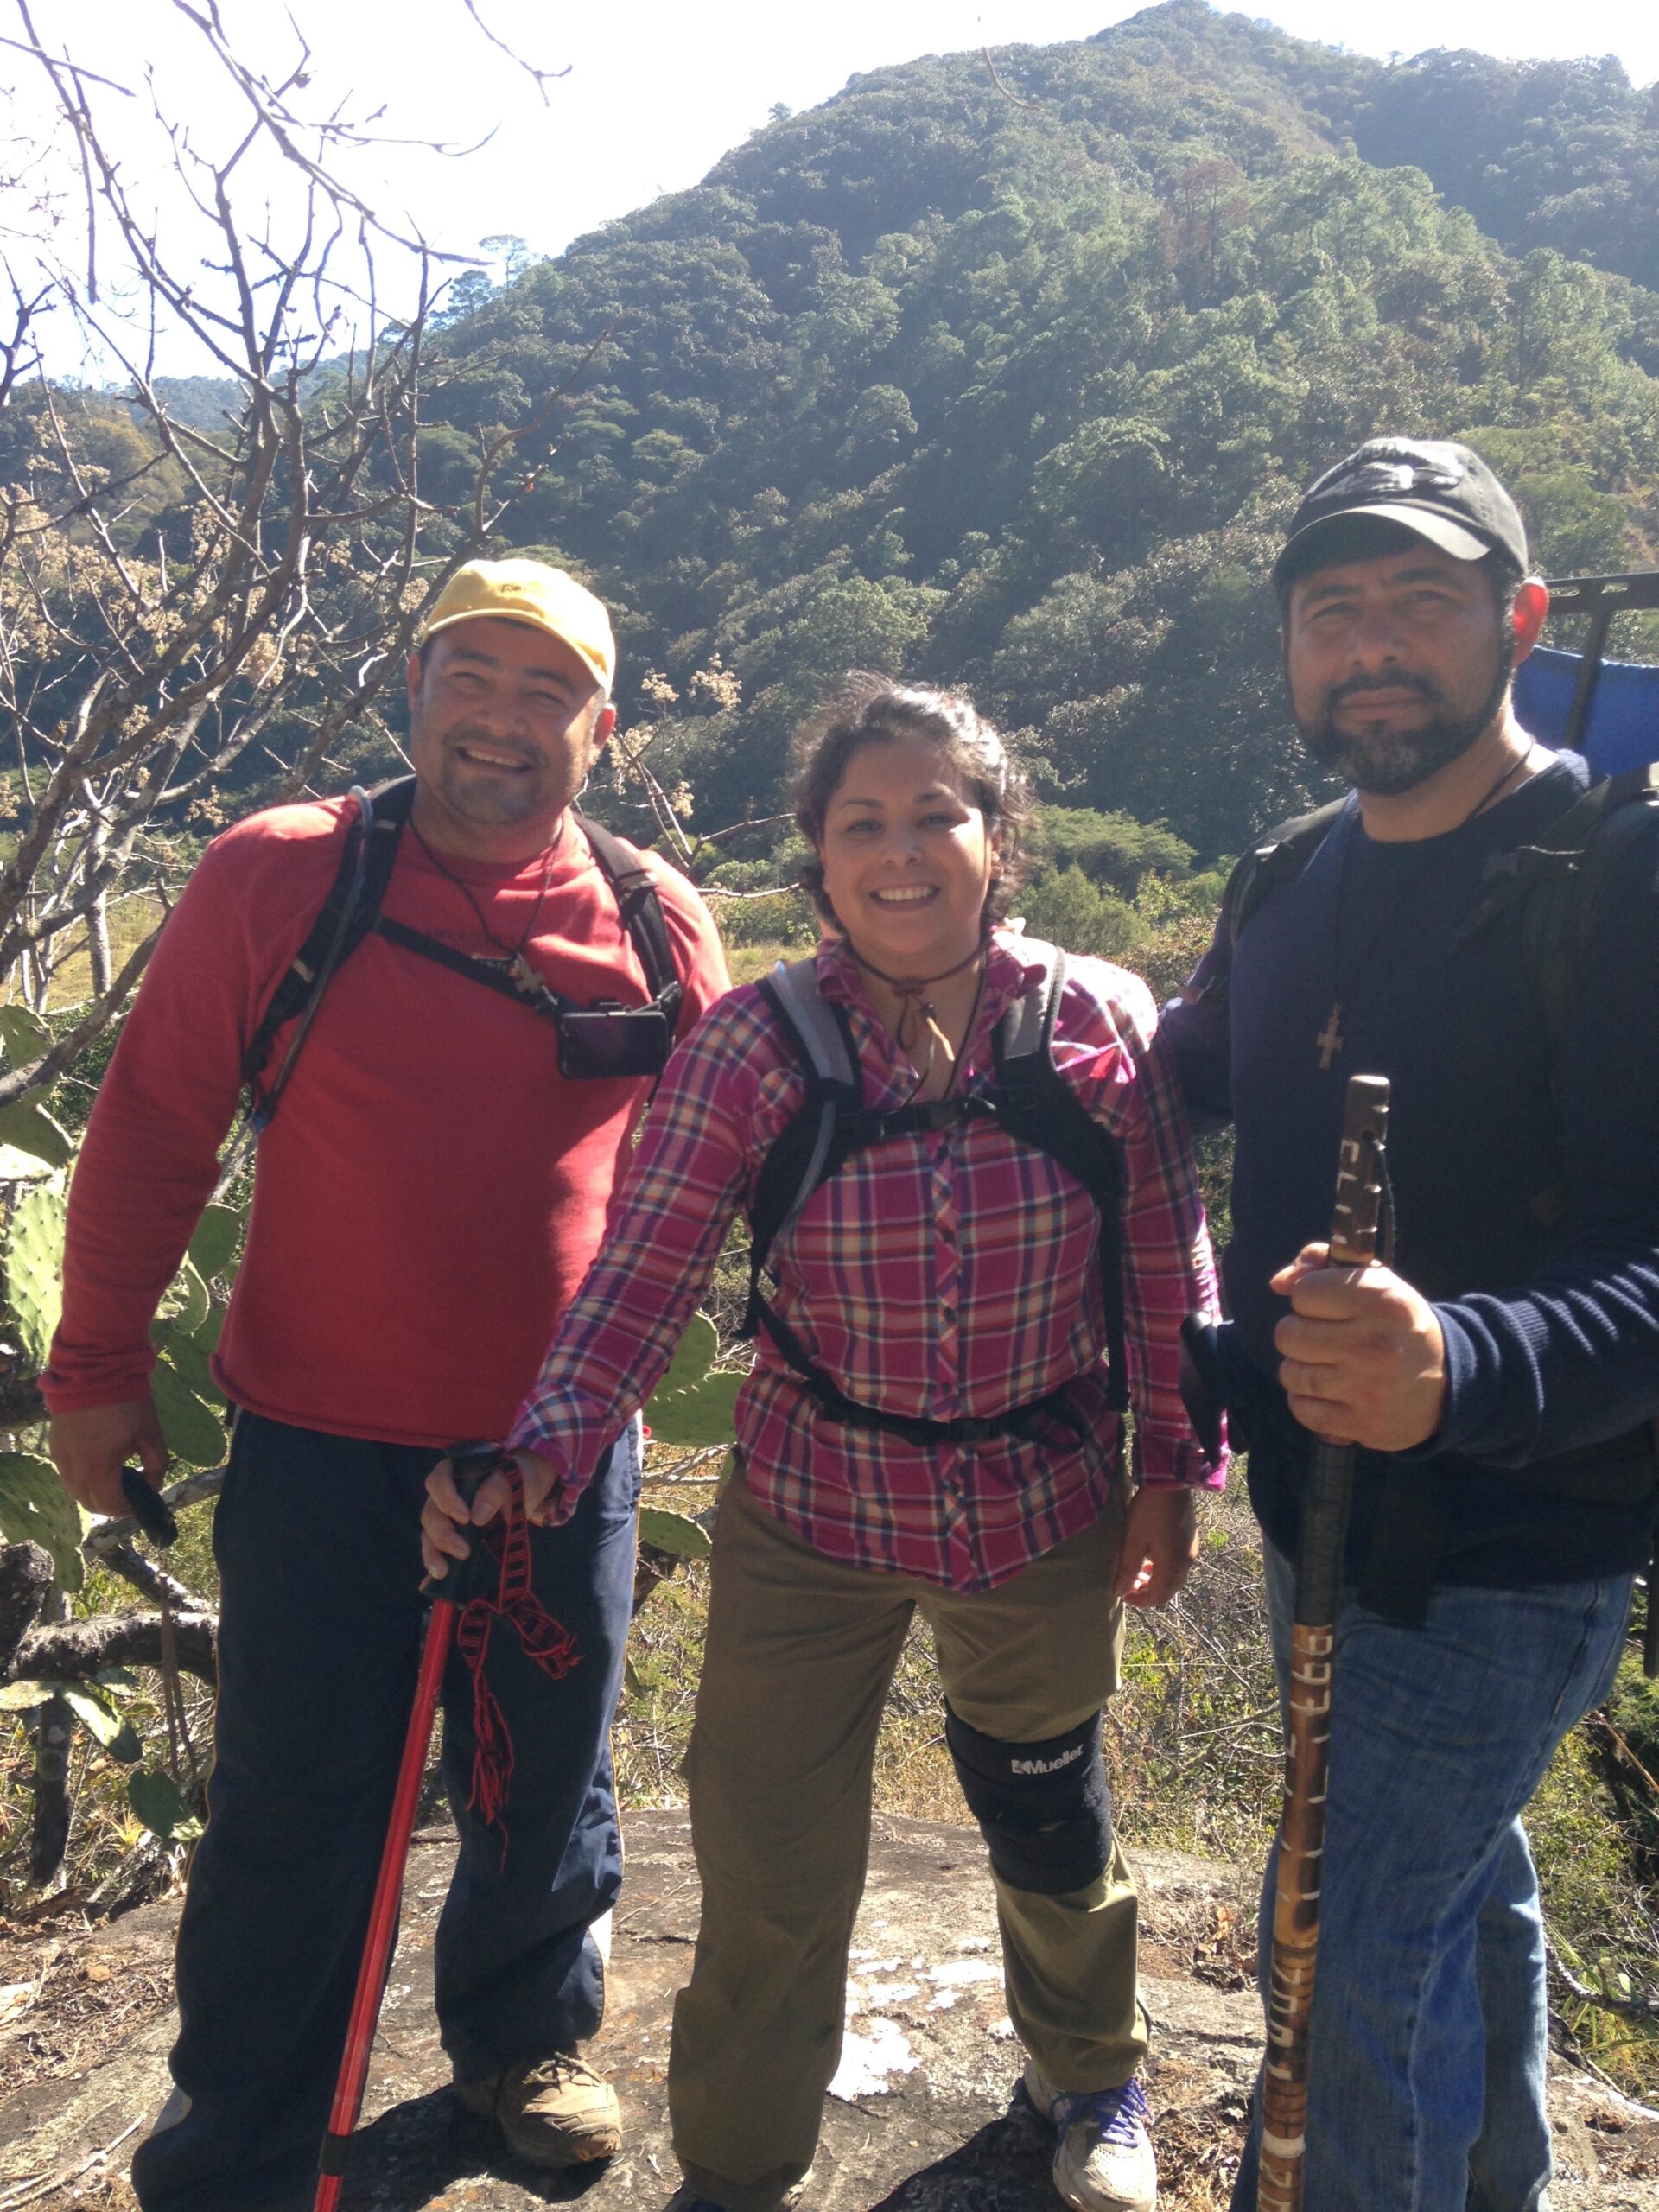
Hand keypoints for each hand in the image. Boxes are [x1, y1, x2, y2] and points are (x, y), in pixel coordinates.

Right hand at [51, 1396, 167, 1518]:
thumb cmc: (128, 1402)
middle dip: (111, 1505)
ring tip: (115, 1480)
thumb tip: (154, 1485)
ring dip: (94, 1493)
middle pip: (89, 1503)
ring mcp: (61, 1457)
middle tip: (130, 1495)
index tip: (141, 1502)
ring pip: (75, 1490)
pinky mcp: (54, 1446)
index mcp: (98, 1467)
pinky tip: (99, 1465)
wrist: (95, 1370)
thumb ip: (156, 1465)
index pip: (109, 1505)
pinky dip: (82, 1478)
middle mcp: (74, 1468)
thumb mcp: (151, 1434)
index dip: (127, 1508)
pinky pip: (67, 1474)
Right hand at [420, 1449, 558, 1580]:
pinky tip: (432, 1582)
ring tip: (442, 1572)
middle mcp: (444, 1493)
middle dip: (442, 1534)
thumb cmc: (519, 1474)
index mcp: (455, 1470)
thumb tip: (477, 1516)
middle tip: (463, 1551)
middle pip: (431, 1512)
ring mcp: (446, 1515)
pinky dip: (434, 1564)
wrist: (528, 1486)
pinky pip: (437, 1549)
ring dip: (433, 1553)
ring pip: (429, 1533)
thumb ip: (496, 1488)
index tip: (464, 1518)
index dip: (446, 1499)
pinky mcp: (453, 1534)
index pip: (438, 1481)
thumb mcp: (515, 1475)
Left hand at [1113, 1483, 1199, 1607]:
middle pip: (1168, 1589)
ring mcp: (1191, 1550)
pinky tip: (1150, 1557)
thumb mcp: (1133, 1540)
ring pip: (1174, 1577)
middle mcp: (1186, 1562)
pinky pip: (1178, 1564)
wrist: (1171, 1483)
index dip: (1139, 1600)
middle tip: (1128, 1585)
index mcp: (1173, 1566)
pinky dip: (1163, 1568)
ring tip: (1137, 1572)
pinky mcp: (1190, 1539)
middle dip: (1148, 1592)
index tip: (1122, 1594)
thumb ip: (1127, 1568)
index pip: (1158, 1597)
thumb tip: (1119, 1592)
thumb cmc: (1149, 1512)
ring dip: (1155, 1580)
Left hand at [1272, 1242, 1446, 1450]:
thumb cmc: (1397, 1325)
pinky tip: (1330, 1392)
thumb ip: (1320, 1263)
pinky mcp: (1361, 1424)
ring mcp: (1367, 1388)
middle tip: (1325, 1338)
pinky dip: (1307, 1401)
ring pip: (1290, 1373)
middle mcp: (1374, 1344)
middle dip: (1299, 1334)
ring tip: (1328, 1365)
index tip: (1328, 1306)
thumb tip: (1278, 1283)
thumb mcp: (1374, 1281)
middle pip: (1288, 1334)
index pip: (1303, 1292)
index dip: (1309, 1298)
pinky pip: (1301, 1409)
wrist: (1448, 1383)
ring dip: (1301, 1368)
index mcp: (1380, 1299)